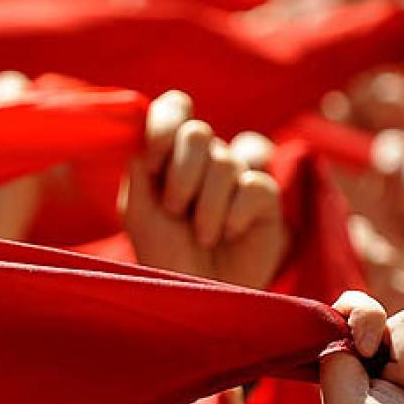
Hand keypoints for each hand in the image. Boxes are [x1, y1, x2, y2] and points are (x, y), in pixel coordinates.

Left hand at [123, 91, 286, 287]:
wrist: (200, 296)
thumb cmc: (164, 254)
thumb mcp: (138, 213)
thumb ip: (138, 170)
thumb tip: (146, 136)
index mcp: (169, 155)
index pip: (175, 108)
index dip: (164, 124)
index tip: (152, 161)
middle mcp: (204, 159)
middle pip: (197, 132)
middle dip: (182, 174)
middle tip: (175, 209)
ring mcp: (237, 176)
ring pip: (226, 161)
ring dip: (206, 205)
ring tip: (202, 235)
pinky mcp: (266, 198)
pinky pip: (256, 184)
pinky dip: (235, 213)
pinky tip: (229, 233)